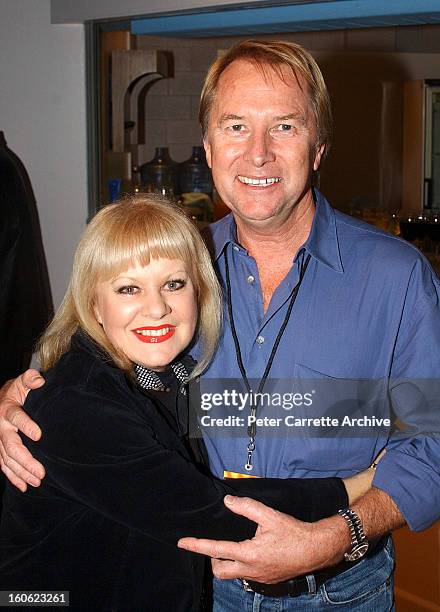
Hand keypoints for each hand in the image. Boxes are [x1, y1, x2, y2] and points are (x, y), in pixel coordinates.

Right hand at [0, 370, 45, 491]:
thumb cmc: (15, 392)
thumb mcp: (21, 382)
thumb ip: (29, 379)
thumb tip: (39, 380)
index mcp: (7, 409)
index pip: (16, 417)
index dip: (26, 425)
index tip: (38, 435)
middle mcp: (1, 427)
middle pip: (11, 446)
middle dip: (26, 460)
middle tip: (41, 472)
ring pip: (7, 459)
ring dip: (22, 472)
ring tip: (37, 481)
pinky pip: (3, 465)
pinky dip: (13, 477)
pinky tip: (24, 486)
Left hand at [178, 495, 349, 582]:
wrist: (316, 549)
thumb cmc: (294, 532)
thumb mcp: (269, 516)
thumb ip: (246, 507)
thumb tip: (227, 502)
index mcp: (248, 554)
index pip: (215, 550)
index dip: (197, 546)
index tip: (182, 543)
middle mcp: (251, 570)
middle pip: (220, 571)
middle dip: (212, 559)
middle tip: (214, 544)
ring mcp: (259, 577)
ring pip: (233, 574)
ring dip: (227, 563)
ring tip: (230, 547)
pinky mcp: (268, 579)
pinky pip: (247, 576)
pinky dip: (242, 565)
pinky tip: (249, 553)